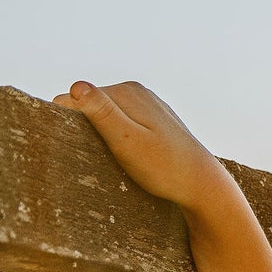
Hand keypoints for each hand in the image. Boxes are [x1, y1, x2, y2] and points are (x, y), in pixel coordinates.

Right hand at [53, 80, 230, 218]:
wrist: (202, 184)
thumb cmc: (164, 168)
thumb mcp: (127, 142)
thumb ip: (102, 114)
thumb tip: (76, 86)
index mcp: (127, 92)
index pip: (73, 99)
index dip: (68, 125)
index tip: (81, 149)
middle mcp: (136, 91)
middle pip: (87, 106)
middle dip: (83, 128)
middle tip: (99, 156)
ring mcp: (145, 105)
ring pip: (103, 115)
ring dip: (97, 134)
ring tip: (112, 158)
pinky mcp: (150, 120)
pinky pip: (120, 123)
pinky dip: (114, 138)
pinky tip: (126, 156)